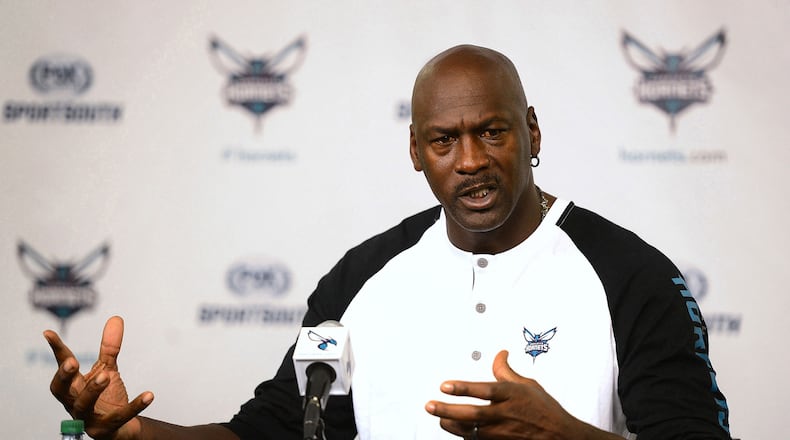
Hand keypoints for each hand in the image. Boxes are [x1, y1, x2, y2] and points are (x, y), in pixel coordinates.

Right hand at [44, 316, 153, 439]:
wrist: (118, 427)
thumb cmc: (106, 396)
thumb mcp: (107, 369)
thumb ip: (109, 347)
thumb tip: (116, 318)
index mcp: (73, 386)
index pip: (63, 366)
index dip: (56, 350)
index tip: (48, 333)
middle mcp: (75, 401)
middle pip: (62, 390)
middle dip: (64, 376)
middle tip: (72, 362)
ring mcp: (89, 417)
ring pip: (84, 405)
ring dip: (92, 389)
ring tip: (106, 375)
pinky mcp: (106, 428)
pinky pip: (120, 417)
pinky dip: (135, 406)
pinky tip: (149, 395)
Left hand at [425, 350, 622, 438]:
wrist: (561, 437)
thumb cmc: (545, 411)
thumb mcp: (527, 386)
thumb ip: (506, 371)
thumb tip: (499, 354)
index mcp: (510, 396)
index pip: (483, 390)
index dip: (462, 388)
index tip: (445, 385)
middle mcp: (504, 415)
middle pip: (472, 414)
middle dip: (447, 410)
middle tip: (430, 405)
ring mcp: (500, 433)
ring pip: (469, 431)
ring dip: (451, 424)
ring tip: (439, 417)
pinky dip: (463, 436)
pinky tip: (454, 430)